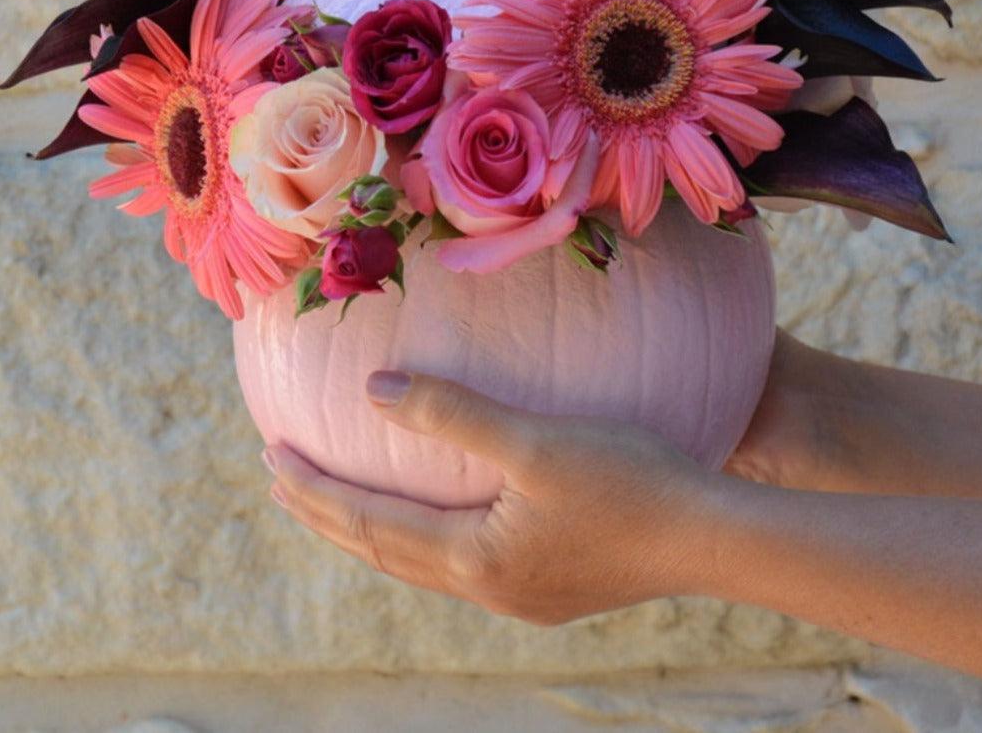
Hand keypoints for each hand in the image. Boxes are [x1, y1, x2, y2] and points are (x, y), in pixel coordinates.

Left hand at [263, 370, 717, 623]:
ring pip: (420, 561)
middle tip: (281, 481)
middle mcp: (487, 587)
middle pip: (384, 550)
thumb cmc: (628, 482)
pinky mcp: (549, 584)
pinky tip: (434, 516)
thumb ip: (451, 413)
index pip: (368, 525)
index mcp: (473, 558)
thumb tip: (374, 390)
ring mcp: (520, 592)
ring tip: (339, 501)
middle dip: (328, 515)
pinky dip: (420, 535)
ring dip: (372, 530)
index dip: (316, 491)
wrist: (710, 539)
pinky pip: (457, 560)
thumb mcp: (534, 442)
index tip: (271, 459)